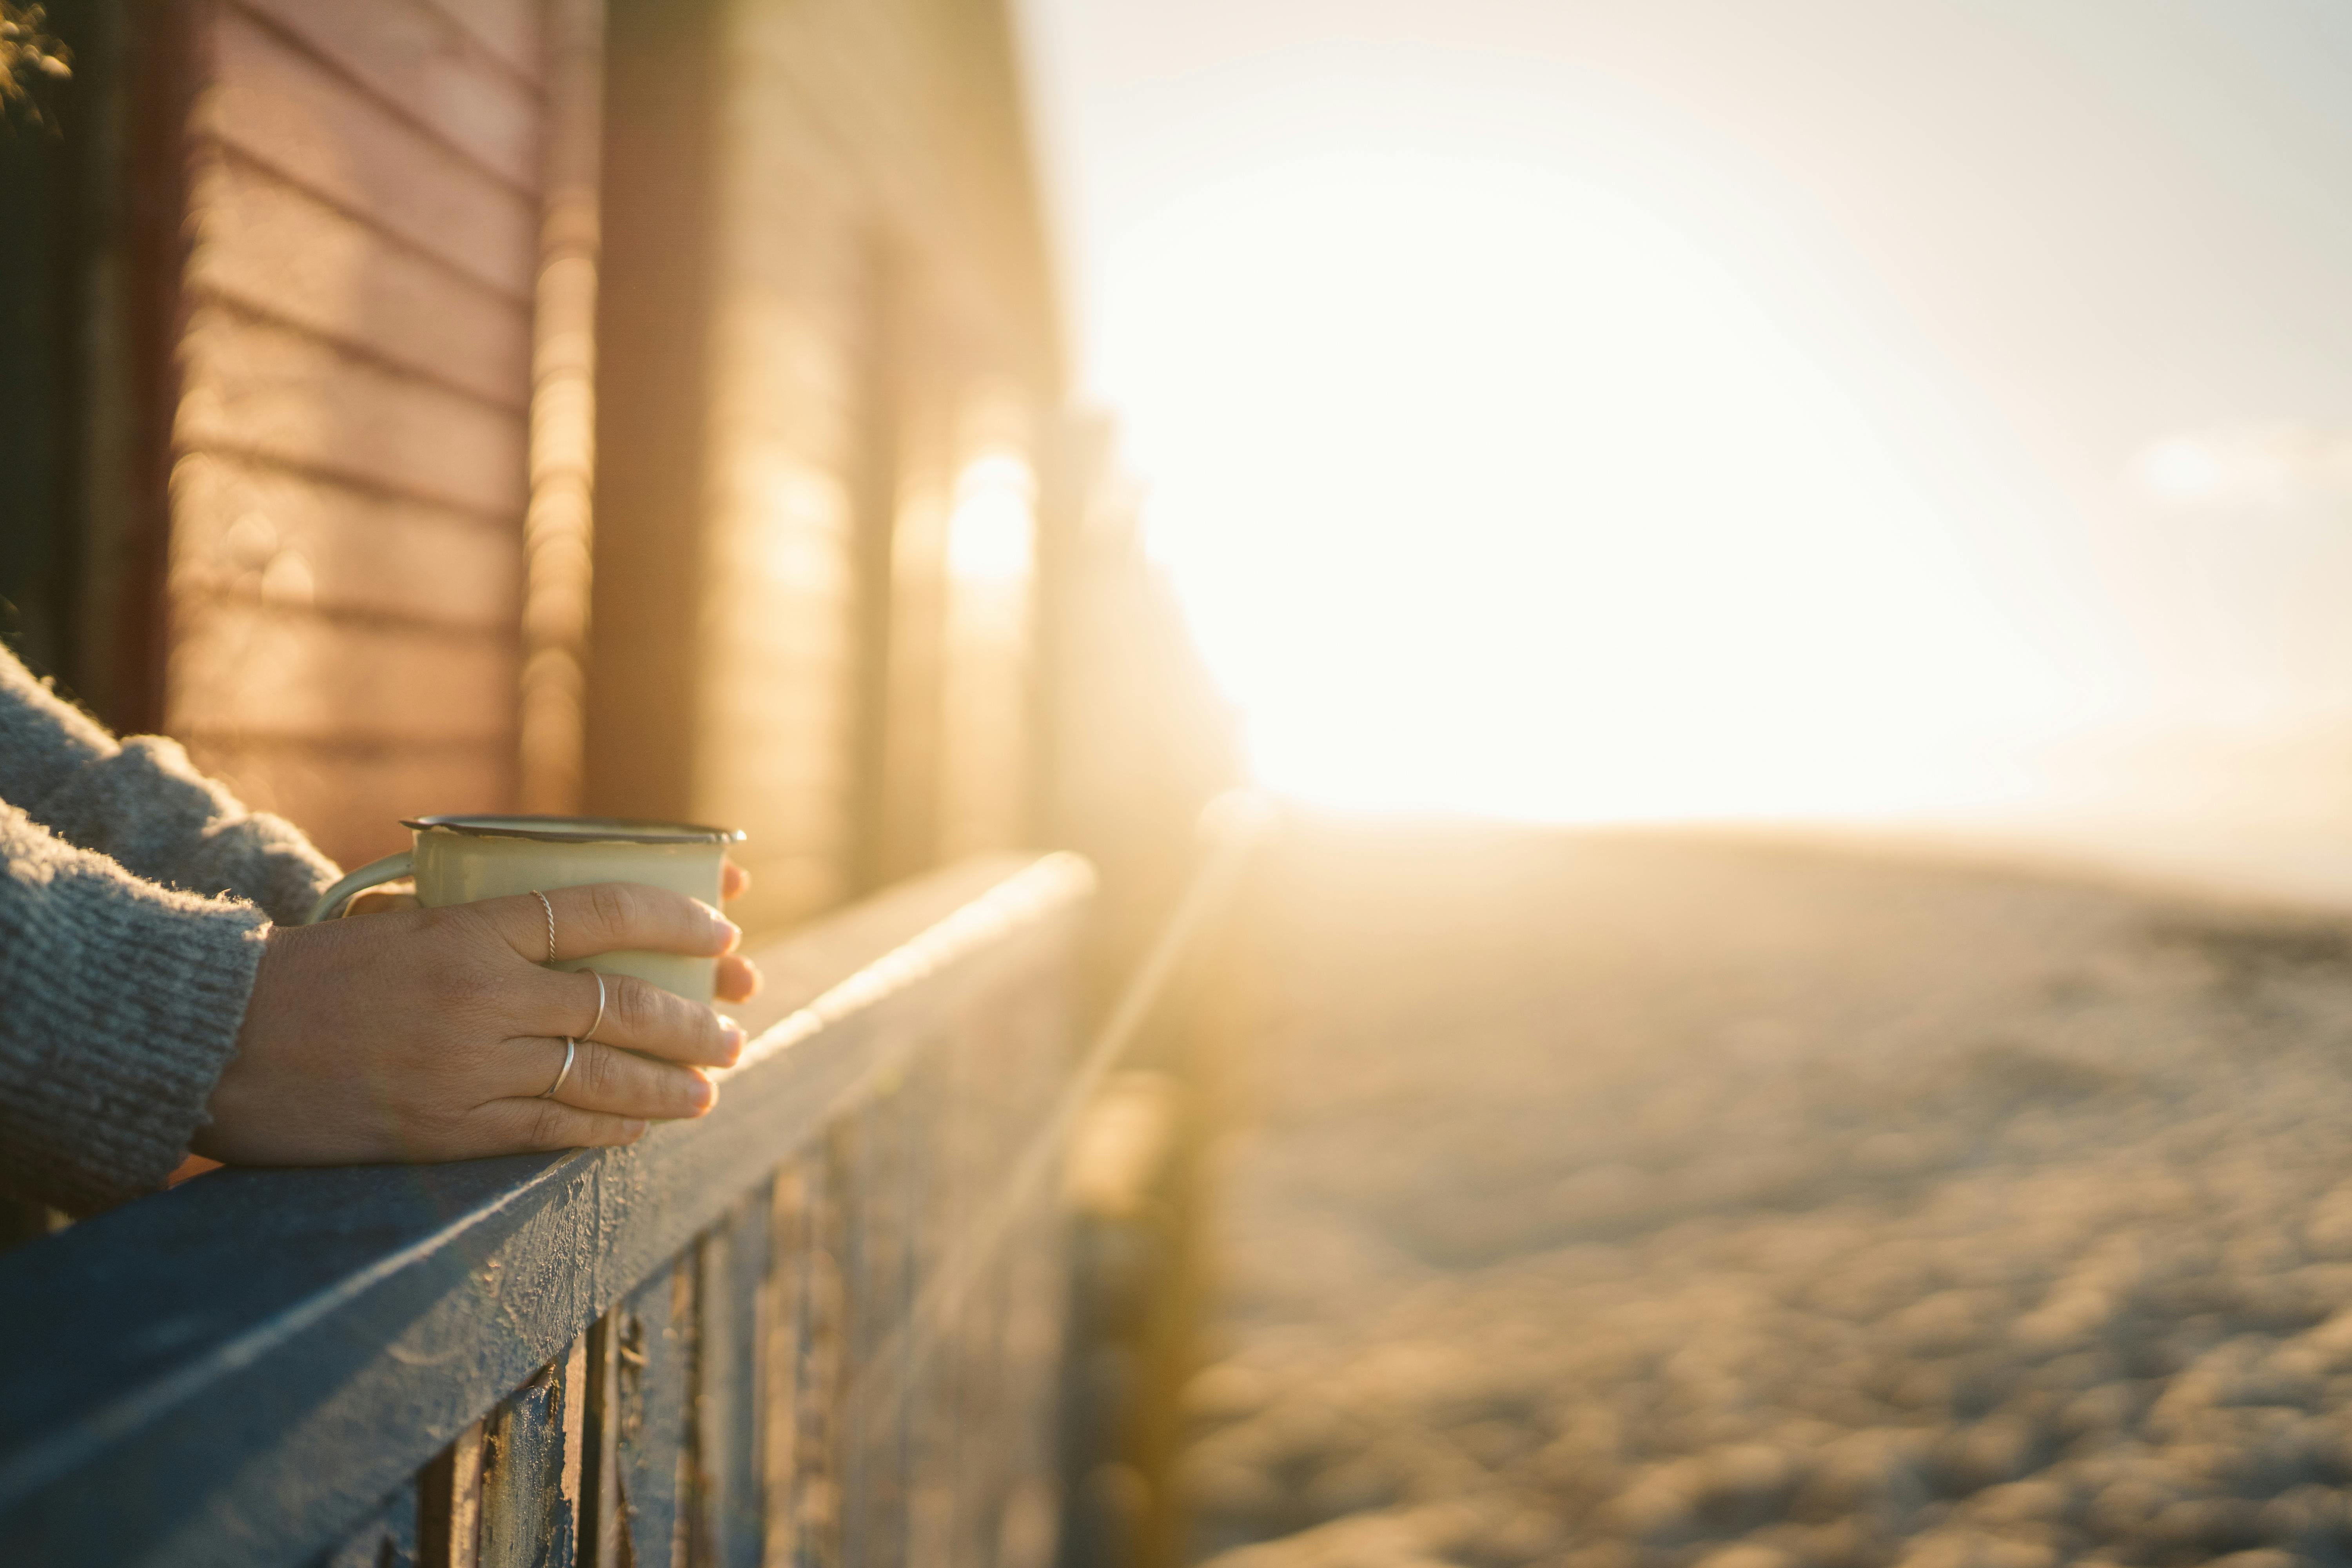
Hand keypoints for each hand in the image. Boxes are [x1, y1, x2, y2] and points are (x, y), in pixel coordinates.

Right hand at [194, 881, 764, 1164]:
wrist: (222, 1038)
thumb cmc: (315, 971)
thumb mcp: (403, 920)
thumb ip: (482, 920)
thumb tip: (568, 922)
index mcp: (472, 929)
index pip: (600, 910)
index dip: (673, 916)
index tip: (724, 928)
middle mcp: (485, 997)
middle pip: (622, 1005)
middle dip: (693, 1021)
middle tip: (734, 1030)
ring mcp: (471, 1069)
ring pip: (601, 1076)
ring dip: (667, 1085)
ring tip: (709, 1088)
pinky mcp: (451, 1129)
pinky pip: (552, 1131)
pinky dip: (606, 1130)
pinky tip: (641, 1129)